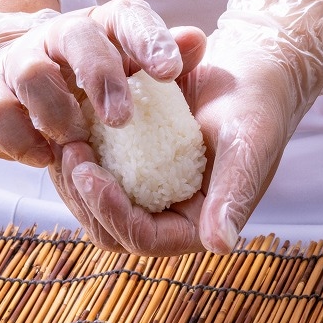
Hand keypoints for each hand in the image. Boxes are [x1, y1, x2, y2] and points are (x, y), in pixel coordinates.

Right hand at [0, 0, 187, 168]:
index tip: (170, 71)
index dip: (149, 41)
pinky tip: (46, 158)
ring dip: (58, 114)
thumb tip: (197, 42)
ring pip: (34, 75)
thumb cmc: (87, 83)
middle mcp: (61, 37)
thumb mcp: (129, 70)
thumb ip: (164, 60)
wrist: (12, 84)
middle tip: (120, 119)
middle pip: (79, 38)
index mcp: (104, 27)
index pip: (128, 18)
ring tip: (77, 143)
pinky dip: (23, 141)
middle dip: (101, 77)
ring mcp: (21, 62)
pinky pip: (0, 115)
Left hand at [58, 0, 322, 255]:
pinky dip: (80, 154)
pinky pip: (96, 171)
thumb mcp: (247, 150)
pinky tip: (67, 127)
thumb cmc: (257, 110)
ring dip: (74, 177)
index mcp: (197, 226)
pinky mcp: (133, 168)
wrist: (250, 76)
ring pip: (95, 203)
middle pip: (110, 228)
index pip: (143, 238)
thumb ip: (234, 198)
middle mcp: (168, 217)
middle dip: (84, 196)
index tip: (90, 176)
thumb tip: (221, 246)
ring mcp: (147, 194)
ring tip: (65, 140)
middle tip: (70, 153)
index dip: (112, 214)